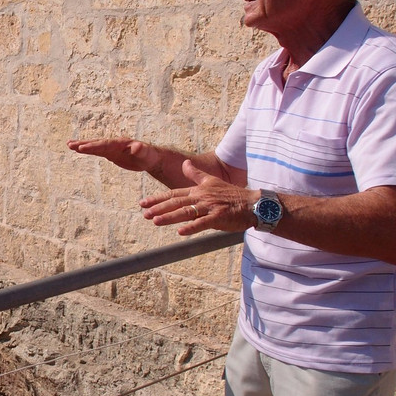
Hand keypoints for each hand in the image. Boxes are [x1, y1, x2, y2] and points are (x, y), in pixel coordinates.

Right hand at [68, 138, 160, 172]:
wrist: (150, 158)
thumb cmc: (149, 156)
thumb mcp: (147, 154)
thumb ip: (141, 150)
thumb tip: (136, 146)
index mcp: (121, 143)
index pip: (105, 144)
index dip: (93, 146)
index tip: (82, 147)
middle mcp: (114, 144)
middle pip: (96, 143)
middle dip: (84, 144)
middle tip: (70, 144)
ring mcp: (111, 148)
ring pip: (94, 146)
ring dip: (82, 145)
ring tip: (69, 145)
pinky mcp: (110, 154)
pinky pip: (96, 151)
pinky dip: (87, 150)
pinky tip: (79, 150)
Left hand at [139, 159, 254, 234]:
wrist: (253, 203)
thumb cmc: (231, 194)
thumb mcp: (212, 181)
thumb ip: (195, 174)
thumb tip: (184, 163)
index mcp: (198, 190)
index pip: (173, 194)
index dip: (157, 198)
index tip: (142, 203)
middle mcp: (201, 197)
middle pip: (176, 203)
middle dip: (159, 208)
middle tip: (144, 214)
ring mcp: (210, 207)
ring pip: (186, 212)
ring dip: (170, 216)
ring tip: (155, 221)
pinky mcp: (219, 217)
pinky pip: (203, 223)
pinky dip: (192, 227)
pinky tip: (180, 232)